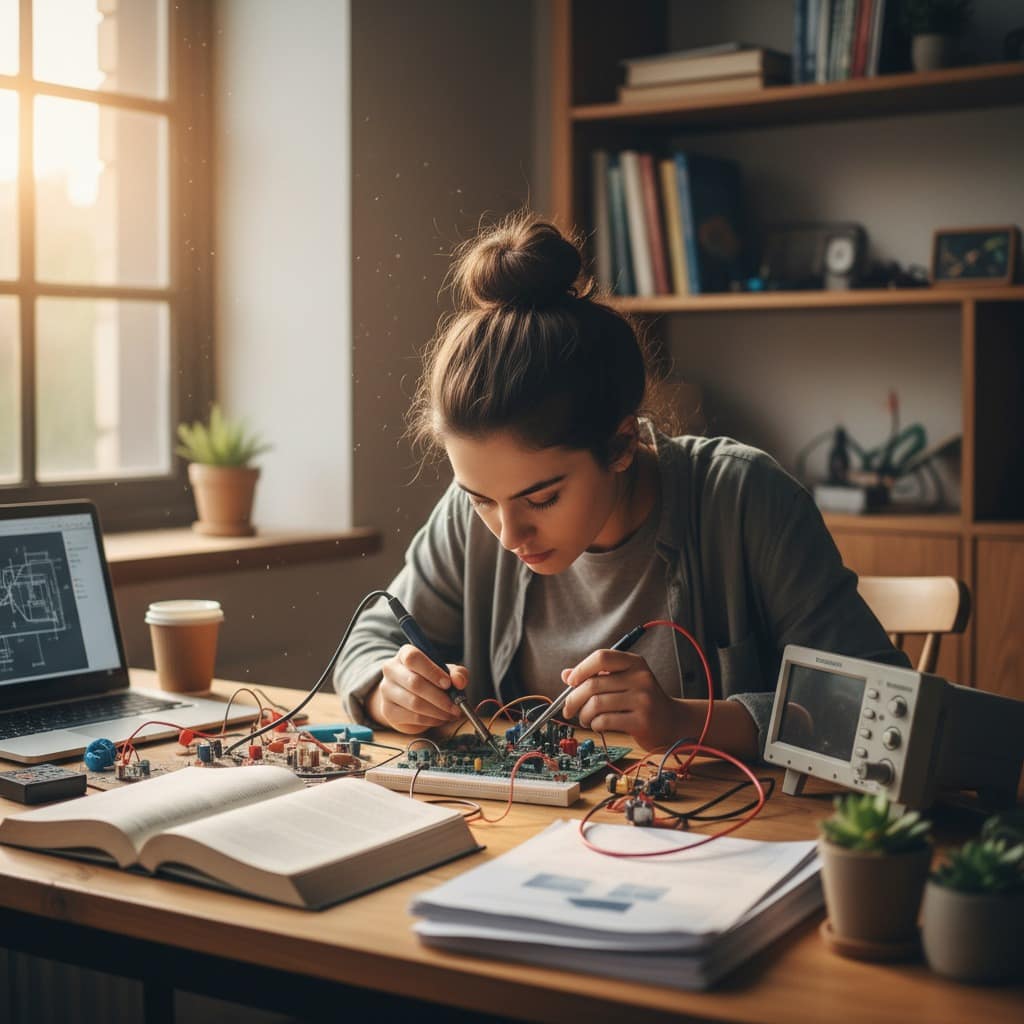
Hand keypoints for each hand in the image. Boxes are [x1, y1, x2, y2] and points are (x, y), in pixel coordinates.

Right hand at [368, 644, 467, 733]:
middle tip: (456, 706)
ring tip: (451, 713)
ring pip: (414, 703)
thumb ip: (457, 673)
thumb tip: (459, 681)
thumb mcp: (446, 672)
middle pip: (414, 683)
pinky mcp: (388, 710)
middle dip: (440, 697)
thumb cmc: (431, 681)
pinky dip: (431, 720)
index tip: (448, 684)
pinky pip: (413, 717)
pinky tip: (440, 718)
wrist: (410, 699)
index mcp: (404, 654)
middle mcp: (391, 670)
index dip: (432, 671)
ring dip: (438, 711)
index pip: (413, 658)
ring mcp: (386, 691)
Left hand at [561, 649, 688, 750]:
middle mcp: (641, 678)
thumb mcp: (623, 681)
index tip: (571, 682)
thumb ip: (597, 676)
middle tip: (568, 709)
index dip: (581, 669)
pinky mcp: (642, 721)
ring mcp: (643, 699)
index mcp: (635, 663)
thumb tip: (566, 675)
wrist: (673, 722)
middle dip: (573, 699)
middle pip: (593, 684)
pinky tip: (597, 725)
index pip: (601, 657)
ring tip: (585, 719)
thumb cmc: (642, 700)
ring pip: (596, 704)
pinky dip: (594, 725)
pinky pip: (605, 721)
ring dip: (583, 715)